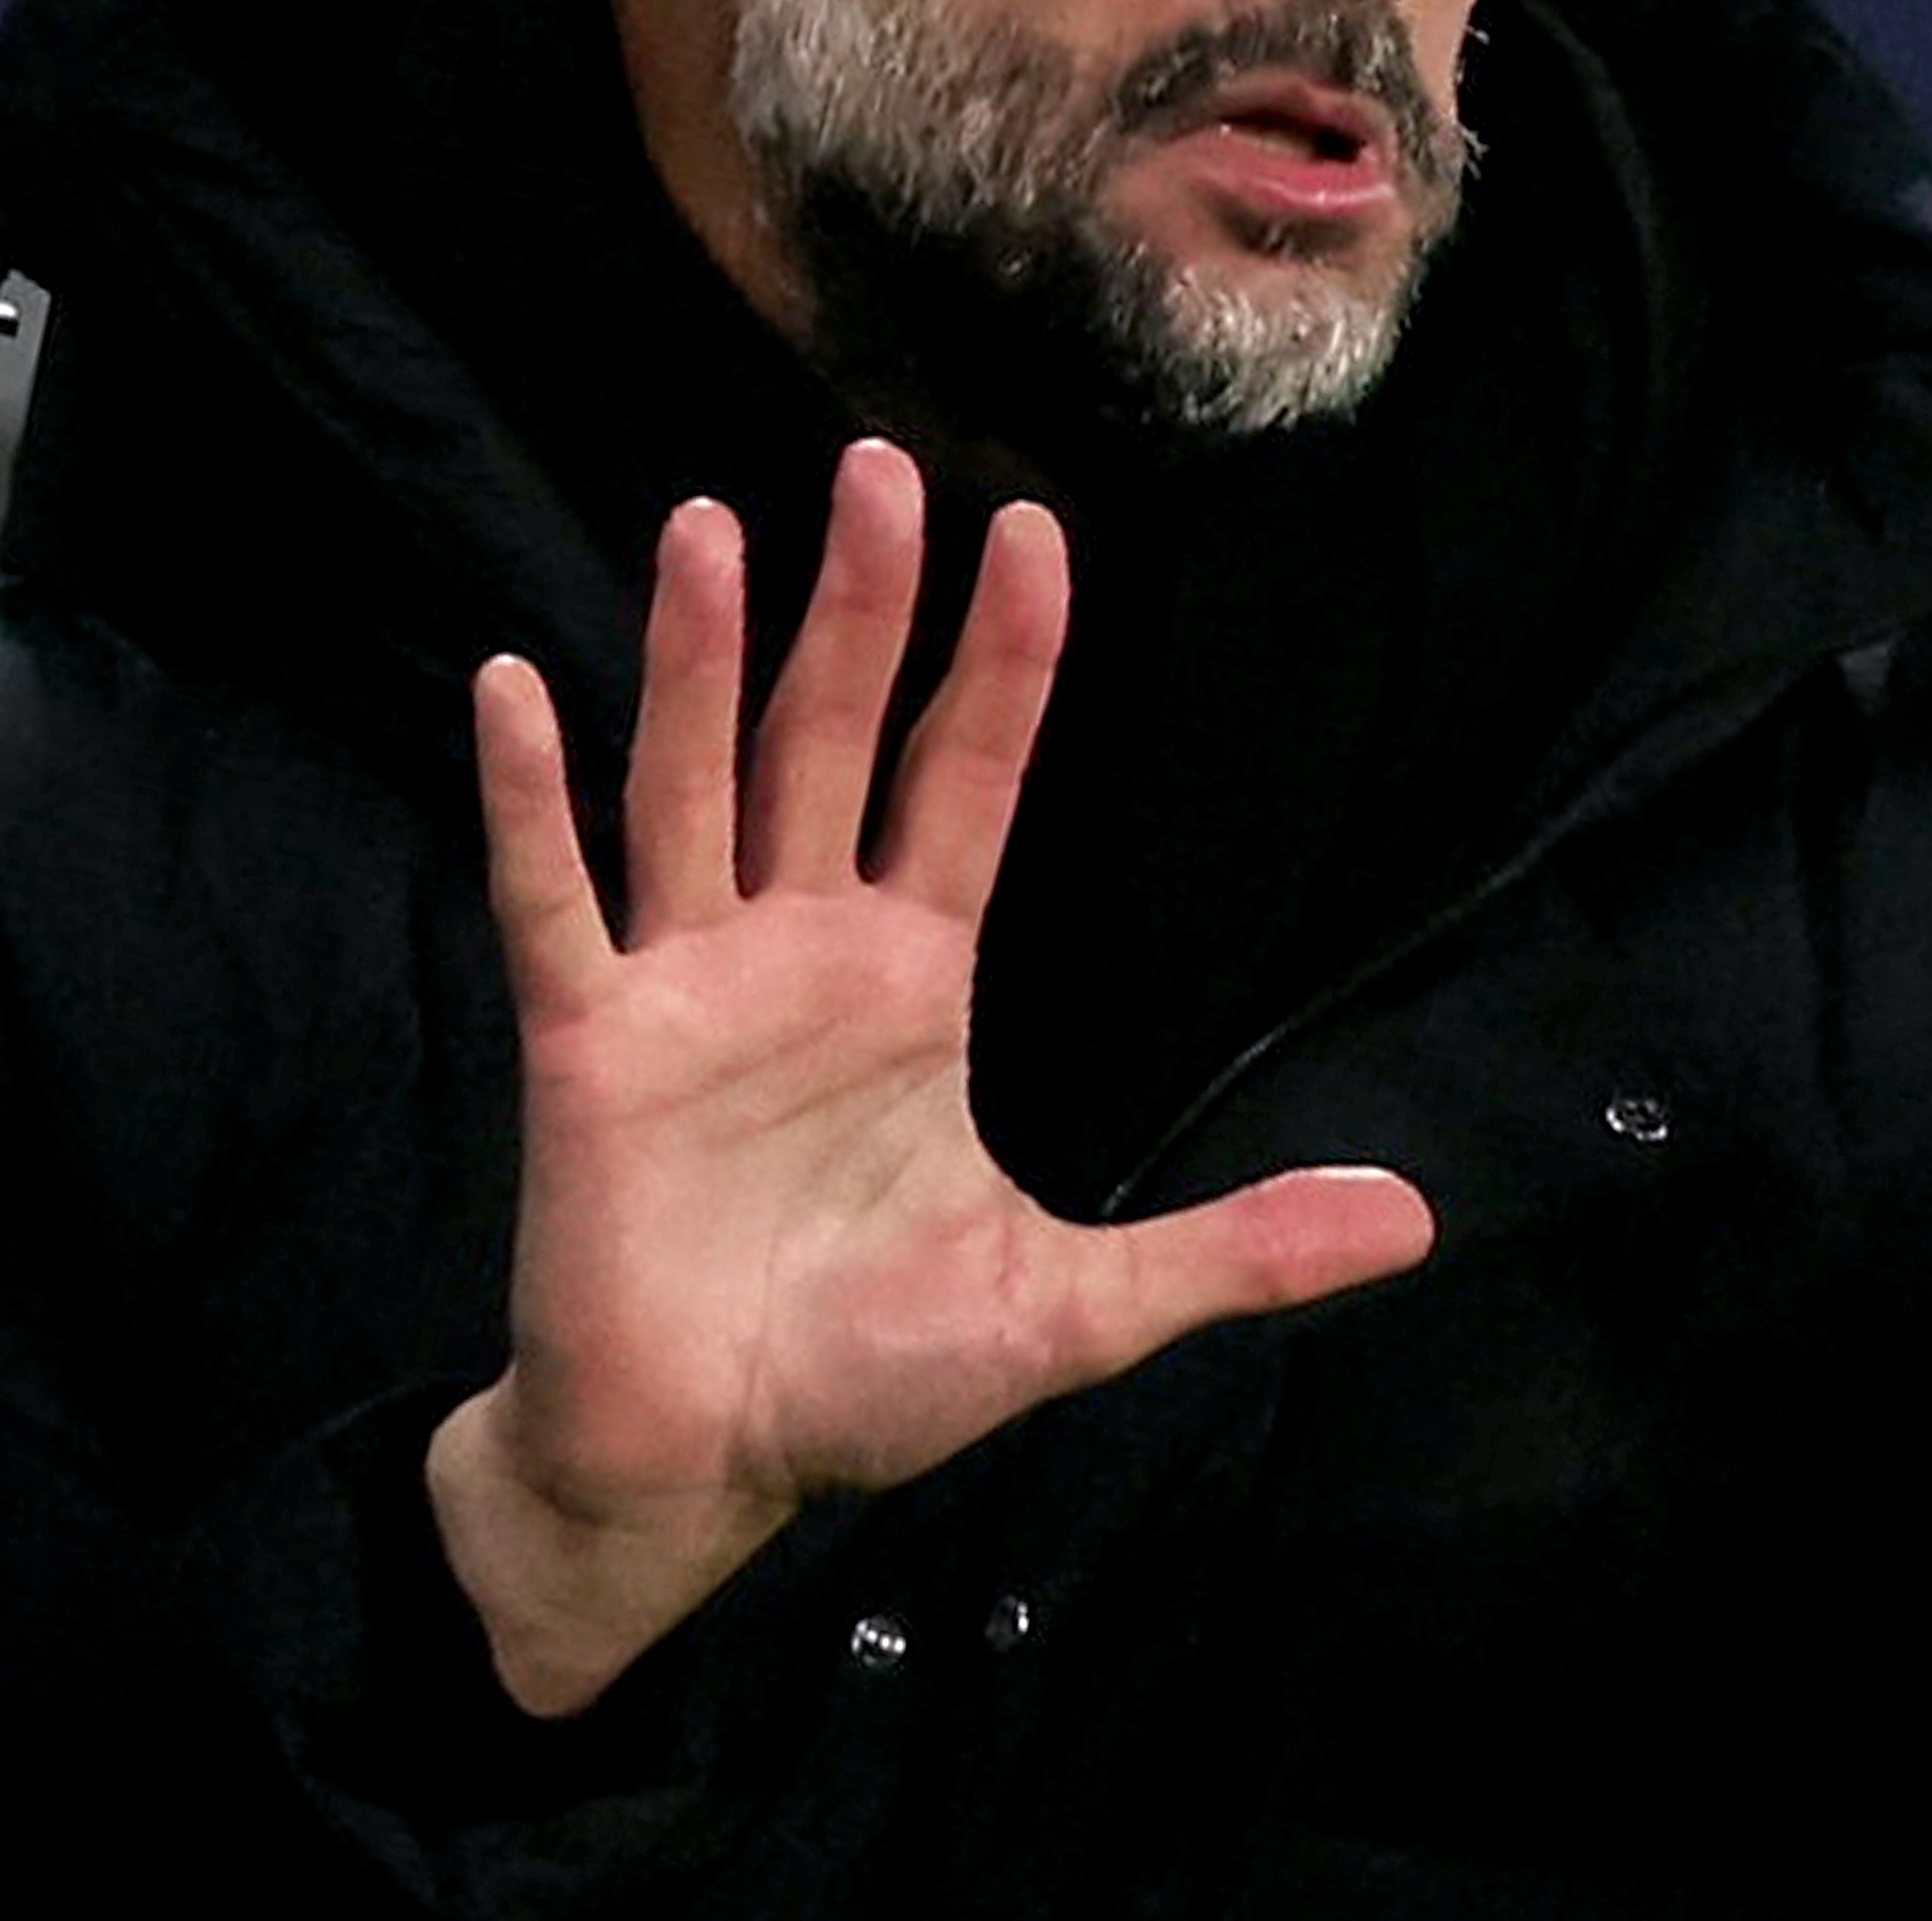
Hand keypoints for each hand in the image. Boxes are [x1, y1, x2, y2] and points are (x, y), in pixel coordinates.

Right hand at [427, 441, 1435, 1713]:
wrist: (706, 1468)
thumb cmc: (872, 1376)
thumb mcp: (1079, 1308)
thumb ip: (1234, 1251)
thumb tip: (1418, 1224)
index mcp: (911, 981)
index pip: (967, 782)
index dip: (1000, 663)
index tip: (1032, 532)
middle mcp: (798, 950)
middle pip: (833, 740)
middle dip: (857, 607)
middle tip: (877, 463)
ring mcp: (686, 986)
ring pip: (695, 783)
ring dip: (696, 659)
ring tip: (707, 524)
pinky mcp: (590, 1045)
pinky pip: (553, 900)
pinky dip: (527, 798)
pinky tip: (513, 682)